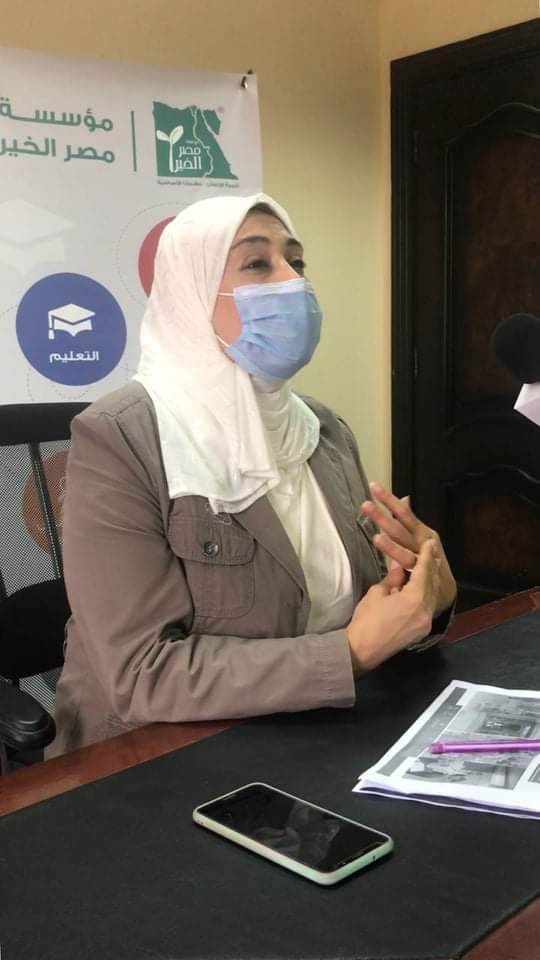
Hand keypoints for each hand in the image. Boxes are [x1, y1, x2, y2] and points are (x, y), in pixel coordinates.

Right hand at [346, 539, 440, 673]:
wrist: (362, 650)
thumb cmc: (366, 620)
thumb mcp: (377, 593)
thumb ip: (392, 578)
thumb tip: (399, 565)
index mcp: (415, 599)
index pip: (424, 572)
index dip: (427, 556)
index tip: (430, 543)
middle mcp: (426, 611)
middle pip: (432, 584)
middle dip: (432, 567)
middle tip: (432, 552)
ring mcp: (426, 622)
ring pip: (432, 596)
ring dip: (430, 581)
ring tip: (428, 567)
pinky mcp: (422, 630)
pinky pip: (428, 607)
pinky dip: (426, 594)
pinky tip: (421, 587)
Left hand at [361, 482, 456, 616]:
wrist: (444, 586)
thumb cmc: (428, 557)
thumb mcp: (421, 535)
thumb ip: (409, 519)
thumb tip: (404, 498)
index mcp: (421, 530)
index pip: (403, 511)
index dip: (389, 500)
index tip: (374, 487)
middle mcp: (422, 542)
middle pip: (400, 527)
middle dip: (383, 517)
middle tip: (366, 506)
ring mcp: (422, 558)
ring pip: (404, 550)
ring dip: (391, 545)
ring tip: (376, 537)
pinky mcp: (421, 575)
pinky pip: (408, 569)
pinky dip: (400, 566)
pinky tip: (389, 562)